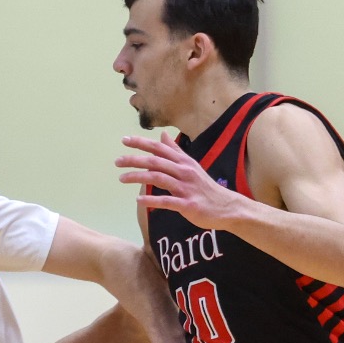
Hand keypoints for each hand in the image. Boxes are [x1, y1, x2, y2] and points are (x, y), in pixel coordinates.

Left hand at [118, 133, 242, 230]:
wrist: (226, 207)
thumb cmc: (205, 187)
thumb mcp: (191, 166)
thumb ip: (175, 151)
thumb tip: (162, 135)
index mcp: (184, 161)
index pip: (159, 148)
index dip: (141, 143)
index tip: (124, 140)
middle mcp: (184, 171)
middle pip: (155, 161)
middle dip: (134, 159)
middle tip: (117, 161)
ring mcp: (186, 187)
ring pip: (158, 178)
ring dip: (138, 177)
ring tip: (121, 178)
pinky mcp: (188, 204)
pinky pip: (167, 201)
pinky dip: (152, 200)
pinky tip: (138, 200)